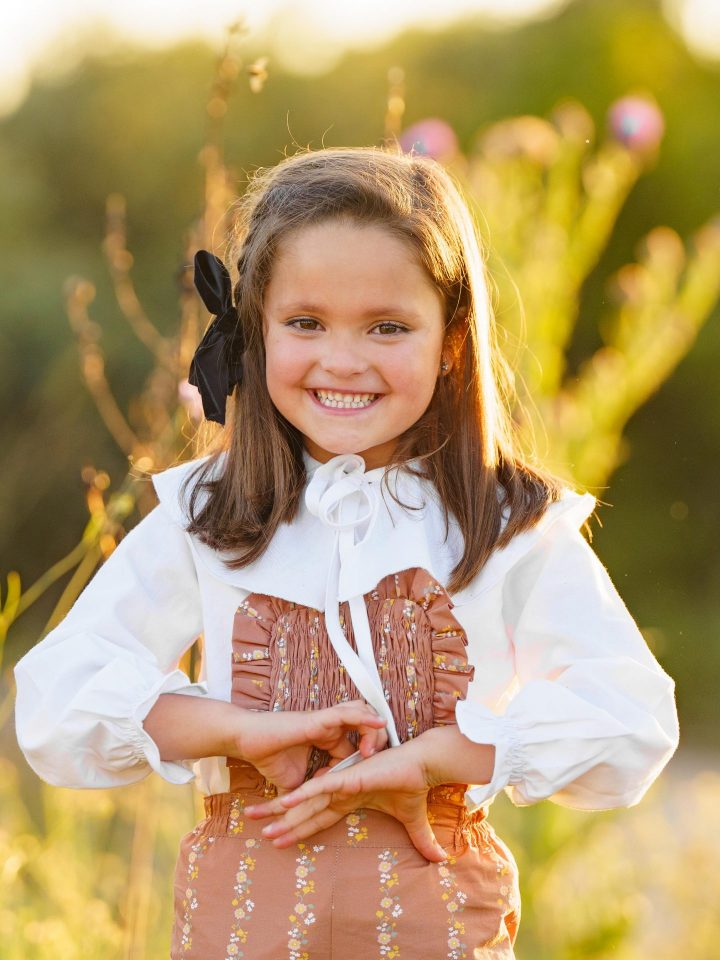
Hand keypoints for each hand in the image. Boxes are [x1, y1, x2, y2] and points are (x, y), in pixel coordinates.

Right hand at [232, 700, 387, 792]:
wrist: (246, 741)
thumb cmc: (268, 757)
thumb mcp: (295, 782)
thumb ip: (309, 792)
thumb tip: (312, 815)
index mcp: (328, 738)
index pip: (358, 742)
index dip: (371, 753)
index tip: (382, 769)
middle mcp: (330, 727)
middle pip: (365, 724)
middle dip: (379, 737)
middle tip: (386, 756)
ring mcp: (325, 720)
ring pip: (361, 714)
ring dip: (374, 728)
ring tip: (381, 744)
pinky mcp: (319, 718)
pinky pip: (347, 713)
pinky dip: (364, 717)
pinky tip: (379, 724)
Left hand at [244, 737, 447, 861]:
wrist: (424, 764)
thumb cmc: (414, 785)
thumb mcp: (412, 819)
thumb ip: (419, 839)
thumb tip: (437, 860)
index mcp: (348, 798)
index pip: (318, 818)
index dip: (298, 830)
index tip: (277, 841)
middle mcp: (340, 791)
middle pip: (304, 810)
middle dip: (279, 821)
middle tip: (256, 831)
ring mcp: (341, 783)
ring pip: (306, 800)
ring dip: (282, 812)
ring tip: (258, 822)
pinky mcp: (348, 776)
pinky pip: (321, 786)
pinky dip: (303, 794)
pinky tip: (284, 802)